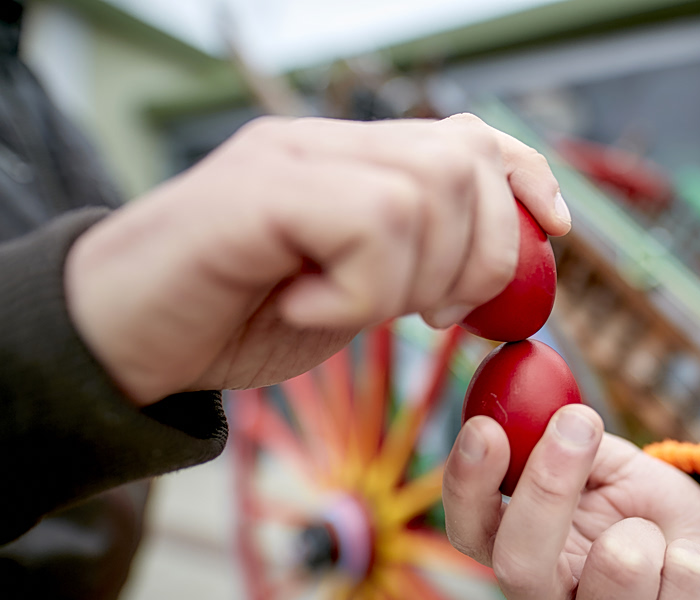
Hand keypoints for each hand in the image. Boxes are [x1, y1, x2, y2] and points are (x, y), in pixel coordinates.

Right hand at [65, 114, 570, 405]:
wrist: (120, 341)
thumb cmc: (233, 321)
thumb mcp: (348, 297)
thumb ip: (412, 267)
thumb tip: (496, 274)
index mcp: (351, 163)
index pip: (468, 138)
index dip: (526, 179)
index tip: (559, 232)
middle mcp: (325, 144)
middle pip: (463, 161)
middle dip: (479, 253)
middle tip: (431, 312)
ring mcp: (291, 160)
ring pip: (425, 189)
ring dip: (412, 278)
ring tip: (350, 308)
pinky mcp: (258, 191)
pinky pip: (368, 221)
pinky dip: (362, 289)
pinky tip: (311, 305)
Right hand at [443, 405, 699, 599]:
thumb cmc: (652, 513)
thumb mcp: (611, 466)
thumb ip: (572, 440)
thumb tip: (546, 404)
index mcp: (523, 555)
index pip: (472, 531)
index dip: (467, 484)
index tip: (486, 430)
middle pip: (518, 568)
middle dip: (548, 490)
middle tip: (577, 424)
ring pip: (619, 572)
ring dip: (647, 530)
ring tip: (658, 534)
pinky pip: (683, 594)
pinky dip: (697, 561)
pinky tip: (694, 568)